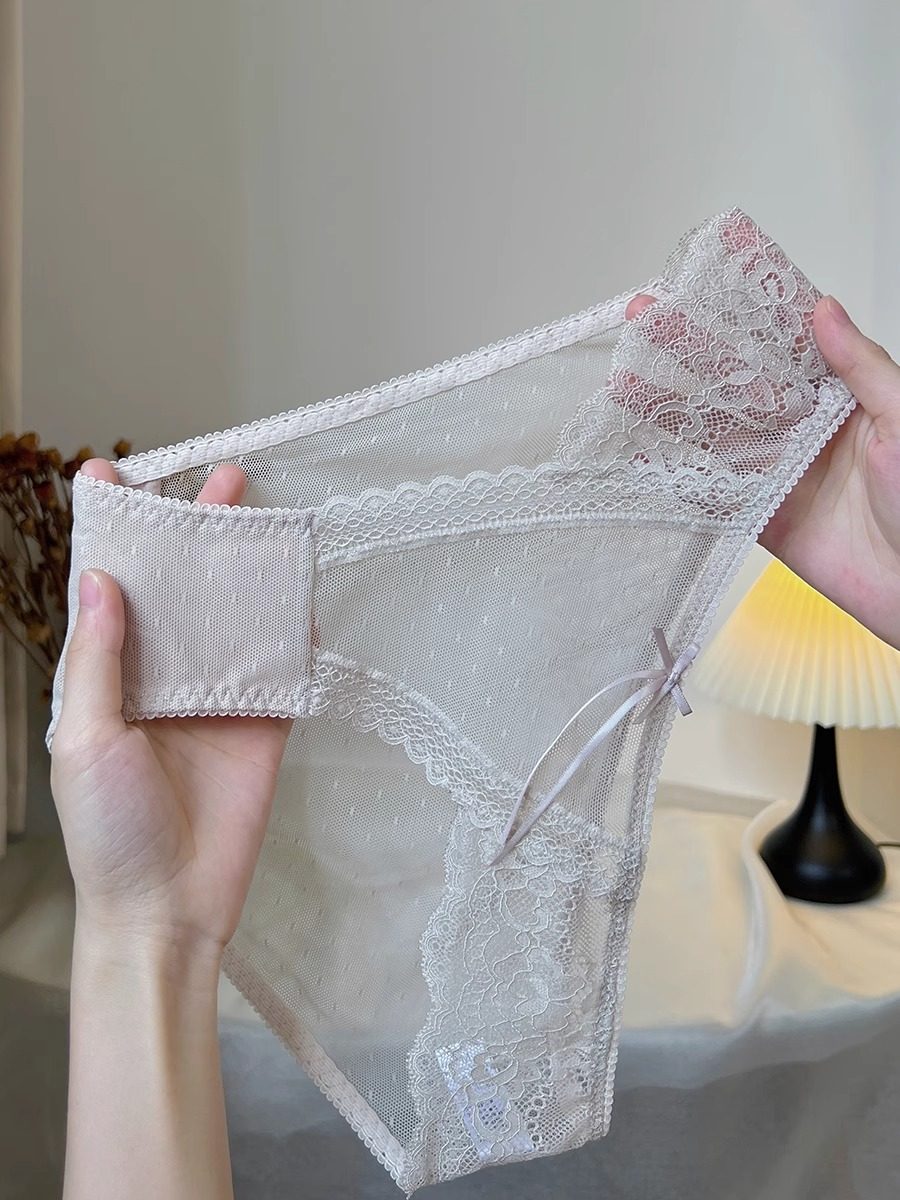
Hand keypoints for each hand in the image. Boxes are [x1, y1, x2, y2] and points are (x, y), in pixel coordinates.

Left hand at [50, 459, 292, 960]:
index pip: (110, 592)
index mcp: (110, 679)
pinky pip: (282, 669)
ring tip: (262, 518)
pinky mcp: (263, 724)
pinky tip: (302, 596)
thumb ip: (99, 660)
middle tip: (219, 481)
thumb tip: (103, 580)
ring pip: (234, 619)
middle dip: (195, 532)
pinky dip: (294, 632)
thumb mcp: (84, 740)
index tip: (109, 477)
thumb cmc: (109, 834)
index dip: (110, 535)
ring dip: (247, 570)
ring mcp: (217, 699)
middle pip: (182, 590)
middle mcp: (164, 679)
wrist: (169, 908)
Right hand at [625, 291, 899, 651]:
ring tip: (629, 376)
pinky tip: (645, 452)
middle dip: (690, 348)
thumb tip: (824, 311)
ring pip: (717, 431)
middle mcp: (806, 428)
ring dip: (672, 405)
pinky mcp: (764, 516)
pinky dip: (679, 475)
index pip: (784, 344)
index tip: (707, 280)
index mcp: (841, 397)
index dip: (745, 312)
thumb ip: (862, 367)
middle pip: (737, 381)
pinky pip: (716, 492)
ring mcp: (780, 471)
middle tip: (645, 315)